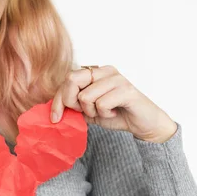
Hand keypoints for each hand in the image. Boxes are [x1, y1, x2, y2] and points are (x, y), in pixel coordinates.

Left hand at [50, 65, 177, 142]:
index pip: (67, 79)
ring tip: (105, 112)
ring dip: (92, 111)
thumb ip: (72, 104)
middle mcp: (105, 71)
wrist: (142, 124)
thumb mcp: (87, 110)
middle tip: (86, 112)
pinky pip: (101, 104)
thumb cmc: (115, 114)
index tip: (55, 118)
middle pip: (72, 80)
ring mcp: (117, 78)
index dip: (58, 100)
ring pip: (86, 96)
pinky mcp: (126, 90)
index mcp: (95, 72)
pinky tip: (114, 112)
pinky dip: (105, 114)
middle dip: (72, 102)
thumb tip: (53, 108)